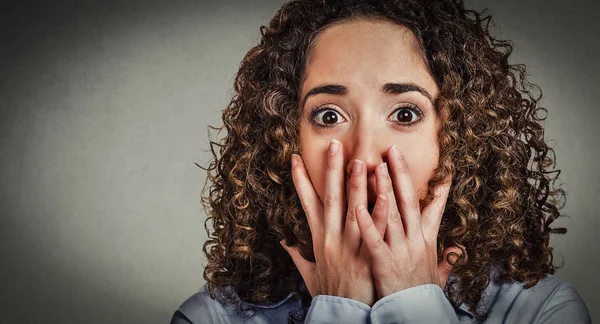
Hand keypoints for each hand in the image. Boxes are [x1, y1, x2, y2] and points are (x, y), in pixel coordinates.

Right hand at [280, 139, 386, 305]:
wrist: (342, 317)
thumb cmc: (329, 294)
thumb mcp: (308, 273)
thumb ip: (297, 253)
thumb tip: (283, 239)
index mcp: (318, 239)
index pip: (306, 203)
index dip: (300, 180)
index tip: (294, 159)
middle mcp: (331, 238)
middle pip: (330, 198)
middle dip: (331, 170)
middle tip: (334, 144)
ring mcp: (349, 246)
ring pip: (352, 209)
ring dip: (356, 184)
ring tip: (360, 160)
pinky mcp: (367, 256)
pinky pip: (374, 229)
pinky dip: (378, 211)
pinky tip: (385, 194)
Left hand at [355, 144, 459, 298]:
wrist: (414, 317)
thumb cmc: (422, 295)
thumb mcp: (438, 275)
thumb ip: (447, 259)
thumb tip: (458, 248)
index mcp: (426, 242)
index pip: (434, 210)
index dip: (439, 189)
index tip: (443, 169)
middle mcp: (414, 242)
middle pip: (408, 202)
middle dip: (401, 175)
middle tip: (393, 150)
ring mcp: (400, 251)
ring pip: (391, 214)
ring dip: (383, 189)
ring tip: (375, 166)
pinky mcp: (384, 263)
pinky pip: (374, 240)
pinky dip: (366, 223)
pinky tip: (356, 206)